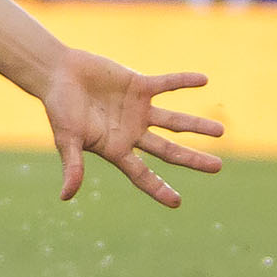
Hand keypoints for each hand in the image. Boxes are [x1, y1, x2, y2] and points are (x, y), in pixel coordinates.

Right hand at [38, 50, 221, 206]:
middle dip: (192, 159)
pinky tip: (204, 80)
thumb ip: (72, 166)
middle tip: (217, 167)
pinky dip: (183, 82)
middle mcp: (131, 132)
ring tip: (221, 131)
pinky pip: (166, 84)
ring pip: (173, 121)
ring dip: (196, 125)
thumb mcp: (66, 139)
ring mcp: (137, 110)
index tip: (177, 202)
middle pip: (168, 151)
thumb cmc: (58, 109)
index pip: (142, 175)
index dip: (158, 188)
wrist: (56, 73)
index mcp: (116, 149)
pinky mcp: (139, 86)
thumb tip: (66, 197)